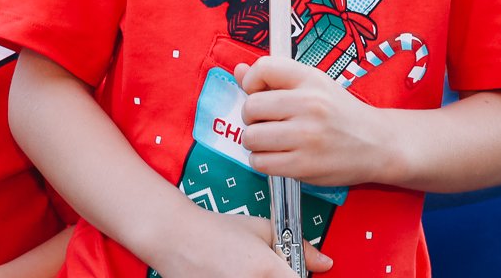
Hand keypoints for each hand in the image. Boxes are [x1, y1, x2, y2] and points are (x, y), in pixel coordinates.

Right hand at [152, 206, 331, 277]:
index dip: (297, 276)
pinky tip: (230, 273)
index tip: (292, 272)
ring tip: (242, 269)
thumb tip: (325, 262)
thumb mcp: (260, 227)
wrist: (175, 236)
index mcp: (268, 269)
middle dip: (277, 277)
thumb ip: (297, 245)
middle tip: (263, 270)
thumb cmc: (215, 229)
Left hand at [236, 57, 387, 188]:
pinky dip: (262, 161)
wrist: (378, 144)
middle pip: (251, 107)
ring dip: (255, 142)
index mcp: (310, 79)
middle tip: (267, 122)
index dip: (251, 82)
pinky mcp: (304, 167)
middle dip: (252, 117)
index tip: (260, 93)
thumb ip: (275, 78)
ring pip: (251, 137)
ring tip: (273, 141)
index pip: (262, 68)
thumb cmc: (340, 112)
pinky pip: (260, 163)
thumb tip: (238, 72)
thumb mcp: (314, 84)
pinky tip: (278, 156)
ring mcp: (306, 137)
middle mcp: (309, 105)